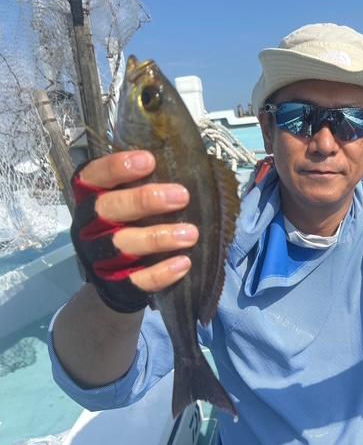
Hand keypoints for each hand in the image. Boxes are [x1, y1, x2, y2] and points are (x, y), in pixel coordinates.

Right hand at [70, 151, 197, 311]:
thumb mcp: (130, 200)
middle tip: (182, 195)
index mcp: (89, 197)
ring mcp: (98, 257)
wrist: (116, 279)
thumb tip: (186, 160)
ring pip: (122, 245)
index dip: (117, 167)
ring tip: (191, 233)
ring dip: (158, 237)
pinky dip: (160, 273)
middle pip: (108, 209)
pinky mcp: (114, 284)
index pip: (94, 176)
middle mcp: (87, 226)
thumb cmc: (131, 224)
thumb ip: (146, 183)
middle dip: (144, 200)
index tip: (148, 160)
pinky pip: (135, 280)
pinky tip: (183, 263)